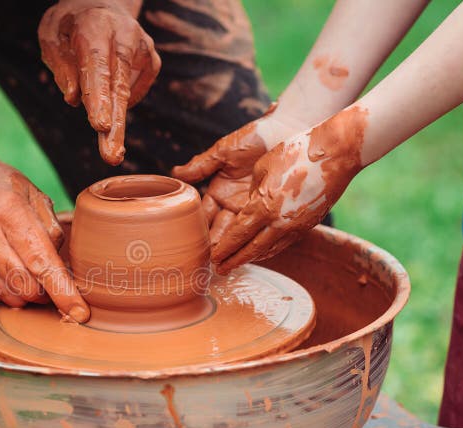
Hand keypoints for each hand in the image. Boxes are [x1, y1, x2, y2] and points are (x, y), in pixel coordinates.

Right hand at [0, 152, 89, 322]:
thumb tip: (63, 271)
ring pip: (9, 297)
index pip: (41, 262)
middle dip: (46, 292)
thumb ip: (51, 228)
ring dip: (25, 291)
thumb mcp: (30, 192)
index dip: (63, 291)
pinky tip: (0, 263)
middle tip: (50, 278)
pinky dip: (4, 288)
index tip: (80, 313)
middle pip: (26, 287)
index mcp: (7, 210)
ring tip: (22, 265)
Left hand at [39, 0, 160, 164]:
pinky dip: (120, 101)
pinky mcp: (152, 61)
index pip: (96, 66)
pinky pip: (136, 92)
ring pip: (129, 94)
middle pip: (119, 86)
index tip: (99, 126)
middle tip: (112, 156)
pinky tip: (109, 95)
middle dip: (116, 125)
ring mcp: (143, 48)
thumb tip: (73, 99)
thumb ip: (60, 64)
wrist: (102, 4)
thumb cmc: (71, 25)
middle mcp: (126, 36)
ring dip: (117, 124)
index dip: (98, 98)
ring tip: (111, 150)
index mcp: (96, 26)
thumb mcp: (52, 35)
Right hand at [171, 105, 307, 251]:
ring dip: (232, 248)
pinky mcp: (270, 208)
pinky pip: (260, 228)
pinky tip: (250, 253)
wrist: (286, 129)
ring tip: (225, 264)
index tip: (192, 244)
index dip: (199, 229)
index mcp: (219, 190)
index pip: (205, 215)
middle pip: (220, 228)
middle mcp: (233, 202)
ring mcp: (252, 207)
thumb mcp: (224, 151)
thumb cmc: (254, 137)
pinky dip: (254, 240)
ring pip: (238, 232)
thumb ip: (201, 165)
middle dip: (214, 245)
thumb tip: (175, 173)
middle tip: (208, 262)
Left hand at [210, 106, 368, 273]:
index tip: (213, 257)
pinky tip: (262, 250)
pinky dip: (270, 249)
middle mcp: (279, 222)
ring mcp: (296, 225)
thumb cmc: (296, 152)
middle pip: (251, 250)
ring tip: (237, 263)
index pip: (237, 235)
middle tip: (220, 271)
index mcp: (263, 206)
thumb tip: (249, 205)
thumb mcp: (262, 167)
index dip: (224, 248)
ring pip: (269, 249)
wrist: (336, 152)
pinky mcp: (309, 224)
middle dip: (234, 261)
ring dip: (251, 258)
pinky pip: (284, 242)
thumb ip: (252, 192)